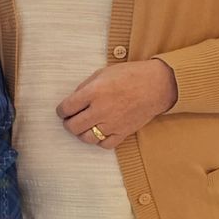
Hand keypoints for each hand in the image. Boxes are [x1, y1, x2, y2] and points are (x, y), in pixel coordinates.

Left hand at [58, 59, 177, 149]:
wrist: (156, 85)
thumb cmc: (130, 75)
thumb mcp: (102, 73)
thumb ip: (85, 87)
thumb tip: (73, 100)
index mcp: (93, 92)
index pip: (67, 108)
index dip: (62, 110)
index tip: (64, 110)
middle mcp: (101, 109)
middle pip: (73, 126)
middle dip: (68, 123)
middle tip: (71, 120)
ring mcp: (112, 123)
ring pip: (86, 138)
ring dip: (81, 133)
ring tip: (84, 126)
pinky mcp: (123, 132)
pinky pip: (104, 144)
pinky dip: (99, 140)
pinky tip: (100, 132)